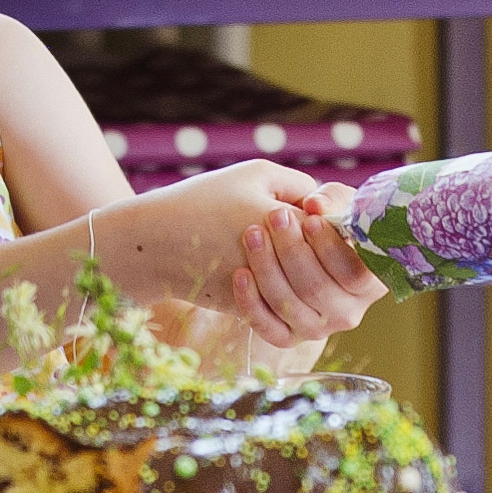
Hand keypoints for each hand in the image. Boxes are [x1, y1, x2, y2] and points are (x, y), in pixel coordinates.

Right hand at [111, 160, 321, 309]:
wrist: (155, 244)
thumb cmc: (203, 202)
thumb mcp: (256, 175)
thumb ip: (300, 185)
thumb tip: (328, 207)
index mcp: (289, 224)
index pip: (336, 231)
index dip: (335, 223)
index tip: (324, 213)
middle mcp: (284, 266)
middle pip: (328, 269)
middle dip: (324, 252)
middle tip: (312, 234)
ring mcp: (270, 297)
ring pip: (311, 297)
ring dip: (305, 275)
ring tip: (285, 254)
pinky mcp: (254, 317)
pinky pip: (286, 316)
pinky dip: (287, 298)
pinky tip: (276, 275)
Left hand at [233, 202, 387, 347]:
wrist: (294, 245)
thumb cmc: (322, 219)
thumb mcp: (335, 204)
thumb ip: (332, 199)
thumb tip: (315, 206)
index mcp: (371, 283)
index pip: (354, 273)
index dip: (330, 247)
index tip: (309, 219)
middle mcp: (349, 312)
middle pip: (317, 288)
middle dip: (292, 250)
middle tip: (274, 217)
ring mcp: (319, 328)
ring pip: (290, 306)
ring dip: (268, 269)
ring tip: (252, 234)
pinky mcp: (289, 336)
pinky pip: (269, 328)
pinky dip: (251, 302)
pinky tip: (240, 273)